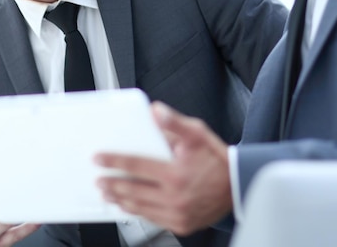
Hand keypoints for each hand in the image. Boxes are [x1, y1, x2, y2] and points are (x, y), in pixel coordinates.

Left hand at [95, 102, 232, 235]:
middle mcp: (175, 197)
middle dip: (111, 184)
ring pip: (140, 208)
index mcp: (176, 174)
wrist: (238, 186)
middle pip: (133, 190)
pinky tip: (129, 206)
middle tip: (98, 179)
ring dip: (120, 200)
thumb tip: (155, 111)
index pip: (136, 165)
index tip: (99, 158)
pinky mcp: (181, 224)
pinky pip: (152, 219)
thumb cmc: (216, 160)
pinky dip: (137, 212)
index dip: (114, 161)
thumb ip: (174, 123)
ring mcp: (177, 214)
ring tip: (107, 193)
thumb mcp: (197, 134)